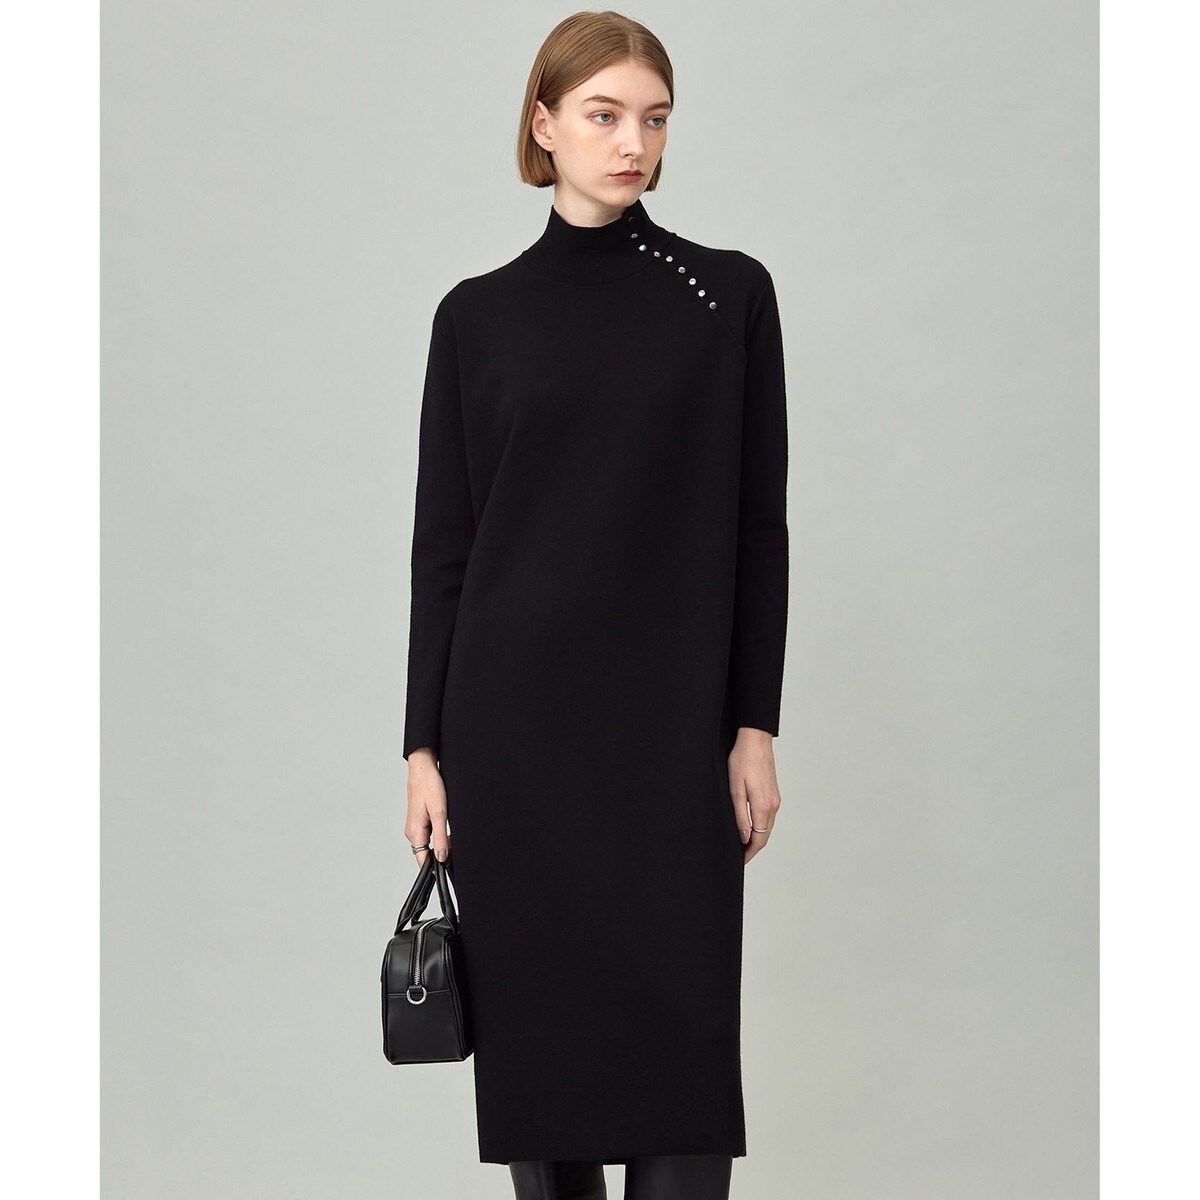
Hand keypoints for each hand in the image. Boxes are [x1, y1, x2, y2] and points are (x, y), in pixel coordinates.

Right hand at [405, 748, 450, 868]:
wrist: (423, 767)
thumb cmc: (429, 786)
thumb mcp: (439, 813)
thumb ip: (440, 838)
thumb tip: (441, 858)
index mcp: (415, 833)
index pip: (423, 860)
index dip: (437, 866)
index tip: (450, 867)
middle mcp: (412, 832)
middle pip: (427, 853)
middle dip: (443, 852)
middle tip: (456, 843)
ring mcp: (415, 826)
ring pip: (430, 843)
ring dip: (442, 842)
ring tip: (451, 830)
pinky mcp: (419, 820)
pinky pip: (430, 833)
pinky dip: (440, 833)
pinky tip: (447, 824)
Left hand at [728, 728, 780, 864]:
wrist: (755, 740)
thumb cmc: (742, 761)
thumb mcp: (735, 789)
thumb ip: (740, 816)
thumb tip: (744, 837)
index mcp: (763, 806)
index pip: (759, 839)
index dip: (749, 853)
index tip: (739, 861)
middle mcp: (773, 805)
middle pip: (765, 835)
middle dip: (754, 848)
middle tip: (740, 857)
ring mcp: (775, 799)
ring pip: (768, 826)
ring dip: (758, 837)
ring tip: (743, 845)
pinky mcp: (774, 793)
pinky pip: (768, 816)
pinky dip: (761, 826)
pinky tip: (751, 826)